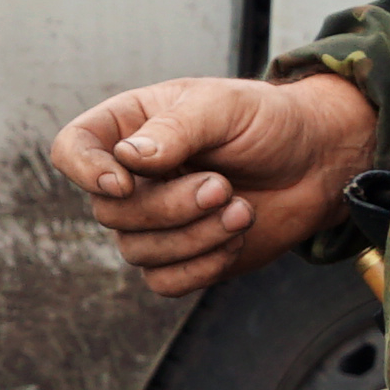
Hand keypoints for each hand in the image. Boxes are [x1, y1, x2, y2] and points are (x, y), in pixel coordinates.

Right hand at [47, 71, 378, 297]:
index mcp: (129, 127)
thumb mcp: (224, 107)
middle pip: (109, 210)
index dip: (84, 170)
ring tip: (241, 210)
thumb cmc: (269, 122)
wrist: (317, 163)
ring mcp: (153, 221)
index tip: (125, 181)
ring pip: (137, 251)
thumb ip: (176, 127)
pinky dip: (202, 267)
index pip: (72, 149)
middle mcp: (132, 177)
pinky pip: (164, 282)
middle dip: (169, 207)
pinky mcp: (181, 258)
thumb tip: (127, 159)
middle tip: (222, 186)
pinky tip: (235, 239)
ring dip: (194, 237)